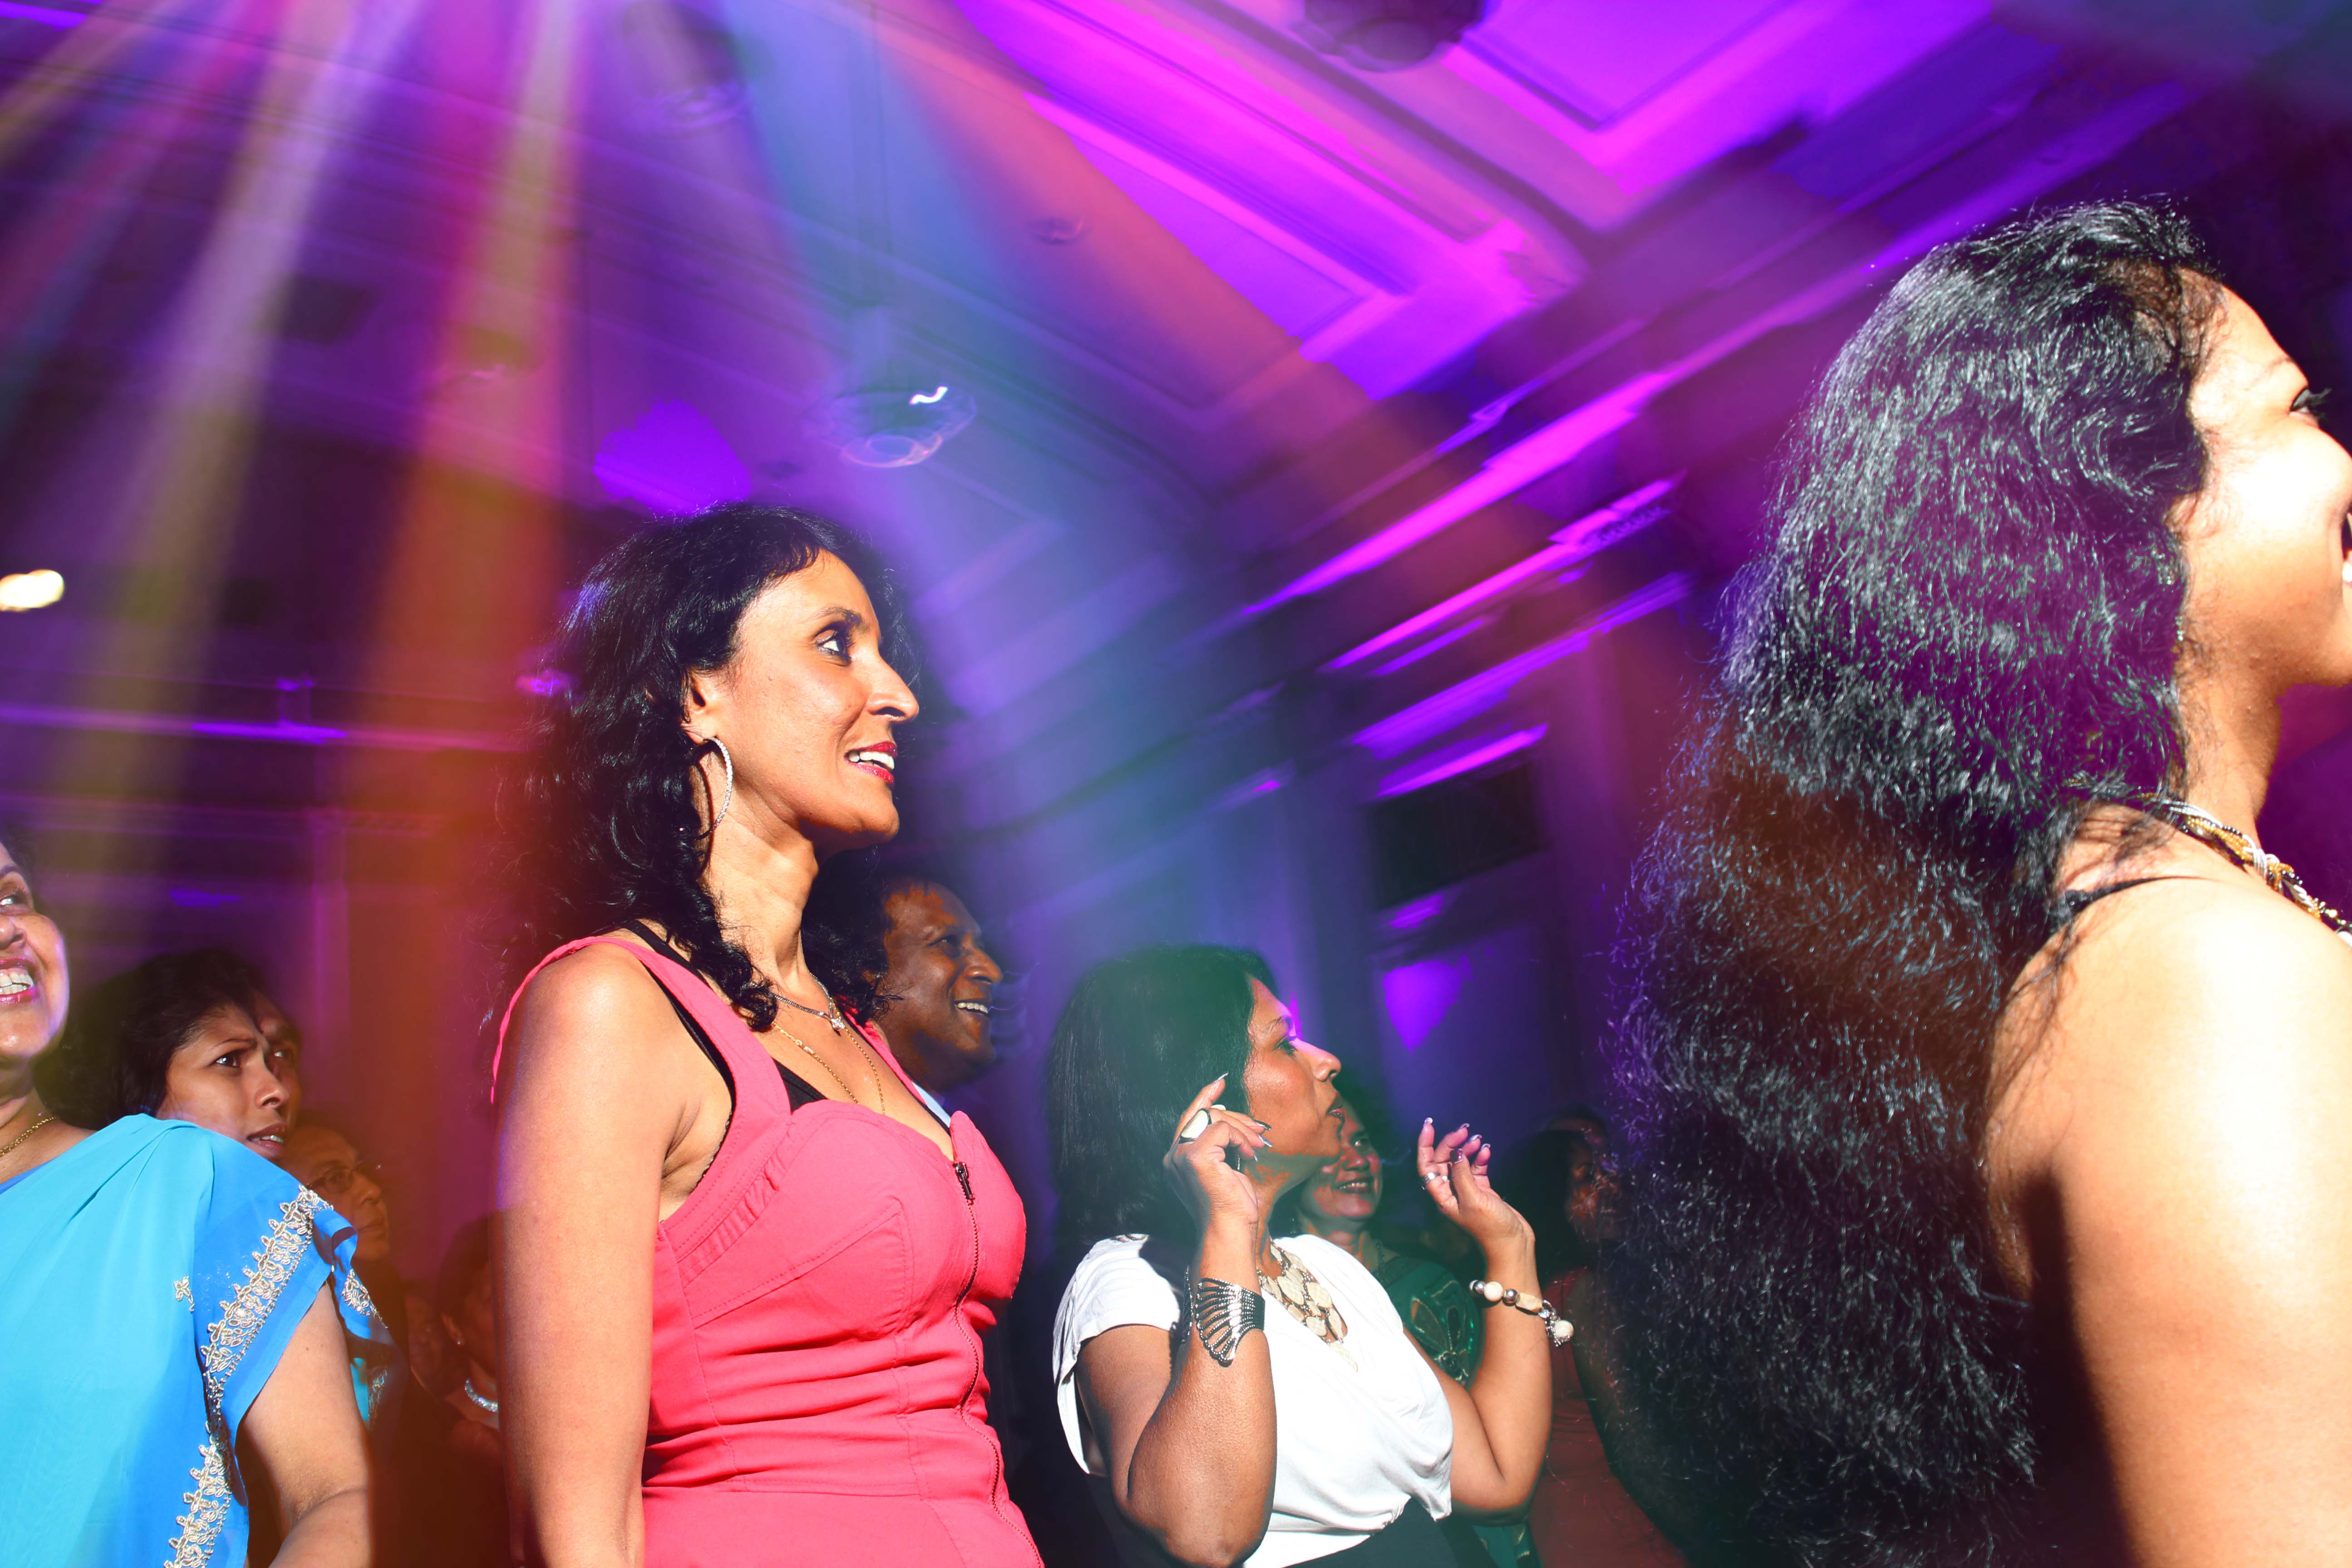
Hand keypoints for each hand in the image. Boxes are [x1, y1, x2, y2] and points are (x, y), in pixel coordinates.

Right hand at [1162, 1075, 1270, 1234]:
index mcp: (1177, 1159)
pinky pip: (1223, 1129)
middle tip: (1259, 1131)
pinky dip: (1241, 1138)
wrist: (1229, 1230)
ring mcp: (1181, 1155)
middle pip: (1203, 1115)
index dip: (1203, 1098)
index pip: (1188, 1118)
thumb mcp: (1224, 1168)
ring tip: (1257, 1145)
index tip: (1219, 1082)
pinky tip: (1249, 1156)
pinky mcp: (1196, 1156)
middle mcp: (1173, 1156)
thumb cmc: (1232, 1206)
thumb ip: (1219, 1144)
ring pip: (1214, 1118)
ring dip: (1242, 1128)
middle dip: (1236, 1117)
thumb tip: (1226, 1113)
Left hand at [1417, 1119, 1533, 1263]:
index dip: (1424, 1145)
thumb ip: (1462, 1174)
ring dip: (1467, 1148)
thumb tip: (1456, 1152)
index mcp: (1442, 1195)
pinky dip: (1480, 1158)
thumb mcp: (1473, 1199)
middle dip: (1451, 1143)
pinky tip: (1487, 1151)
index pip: (1426, 1166)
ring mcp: (1467, 1190)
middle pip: (1444, 1161)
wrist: (1512, 1243)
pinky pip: (1477, 1169)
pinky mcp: (1483, 1190)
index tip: (1429, 1125)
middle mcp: (1451, 1191)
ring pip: (1461, 1162)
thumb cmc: (1490, 1227)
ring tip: (1478, 1138)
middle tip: (1465, 1130)